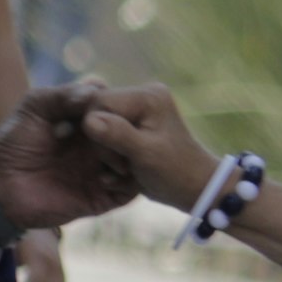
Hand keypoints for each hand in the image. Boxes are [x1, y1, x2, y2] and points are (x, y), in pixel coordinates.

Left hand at [0, 83, 132, 231]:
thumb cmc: (12, 142)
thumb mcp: (35, 106)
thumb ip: (65, 94)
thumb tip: (98, 89)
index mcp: (87, 122)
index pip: (117, 109)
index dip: (118, 104)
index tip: (107, 104)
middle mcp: (99, 146)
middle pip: (131, 135)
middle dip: (126, 130)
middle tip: (112, 129)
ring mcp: (102, 172)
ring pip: (135, 162)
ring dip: (129, 155)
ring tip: (109, 151)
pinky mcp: (102, 198)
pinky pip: (128, 191)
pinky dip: (127, 181)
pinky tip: (105, 173)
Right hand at [75, 82, 225, 214]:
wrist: (193, 186)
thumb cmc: (174, 171)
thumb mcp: (145, 154)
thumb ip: (117, 134)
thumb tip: (89, 120)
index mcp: (146, 96)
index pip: (99, 103)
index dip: (97, 133)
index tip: (119, 160)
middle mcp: (141, 95)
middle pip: (95, 113)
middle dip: (103, 145)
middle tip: (125, 167)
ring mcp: (136, 109)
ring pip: (97, 126)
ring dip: (107, 154)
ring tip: (128, 169)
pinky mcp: (132, 124)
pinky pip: (106, 134)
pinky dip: (112, 155)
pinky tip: (127, 169)